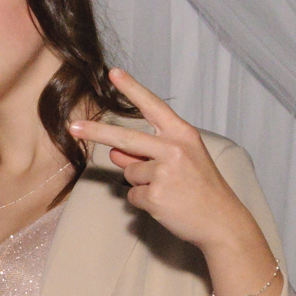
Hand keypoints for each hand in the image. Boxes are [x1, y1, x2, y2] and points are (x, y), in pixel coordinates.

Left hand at [69, 69, 262, 253]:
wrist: (222, 222)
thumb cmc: (202, 189)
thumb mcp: (182, 161)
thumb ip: (147, 153)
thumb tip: (114, 152)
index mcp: (183, 134)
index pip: (153, 106)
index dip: (132, 88)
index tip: (113, 73)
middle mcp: (173, 149)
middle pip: (124, 138)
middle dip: (95, 132)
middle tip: (73, 128)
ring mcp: (163, 173)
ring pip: (129, 173)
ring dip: (141, 184)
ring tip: (169, 191)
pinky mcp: (155, 196)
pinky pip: (132, 195)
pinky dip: (144, 202)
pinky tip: (166, 204)